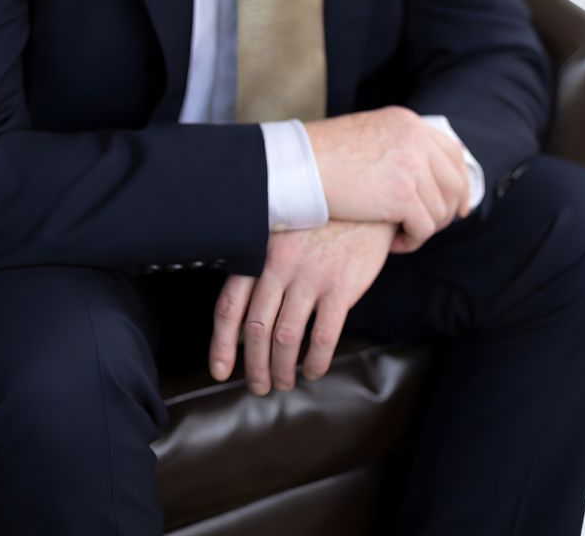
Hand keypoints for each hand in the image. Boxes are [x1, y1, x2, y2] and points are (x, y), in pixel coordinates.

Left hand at [209, 220, 393, 394]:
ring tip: (283, 382)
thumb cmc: (320, 222)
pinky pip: (322, 337)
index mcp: (259, 253)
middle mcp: (279, 265)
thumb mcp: (283, 234)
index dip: (221, 344)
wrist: (364, 199)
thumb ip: (262, 269)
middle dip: (253, 366)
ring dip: (281, 370)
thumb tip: (243, 320)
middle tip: (257, 385)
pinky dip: (315, 362)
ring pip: (285, 339)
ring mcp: (310, 276)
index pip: (229, 305)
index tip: (220, 369)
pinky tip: (313, 370)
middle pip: (255, 329)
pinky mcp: (340, 287)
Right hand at [306, 106, 469, 251]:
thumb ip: (398, 146)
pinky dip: (413, 241)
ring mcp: (412, 165)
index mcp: (408, 122)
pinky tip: (395, 243)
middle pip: (455, 182)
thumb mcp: (369, 135)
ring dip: (424, 228)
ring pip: (440, 209)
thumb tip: (421, 173)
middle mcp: (416, 139)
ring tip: (402, 235)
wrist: (298, 165)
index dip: (460, 182)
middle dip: (447, 210)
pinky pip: (424, 228)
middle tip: (428, 227)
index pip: (453, 153)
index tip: (457, 205)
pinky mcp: (403, 195)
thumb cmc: (322, 155)